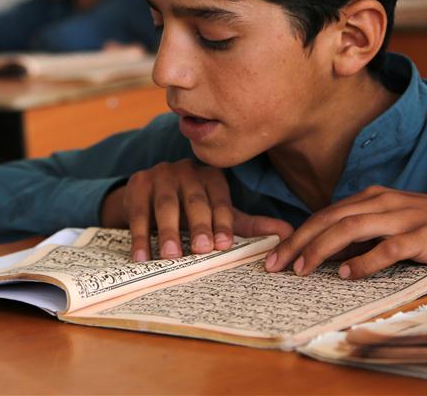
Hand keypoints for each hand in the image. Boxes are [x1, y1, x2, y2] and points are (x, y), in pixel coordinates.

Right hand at [100, 159, 292, 261]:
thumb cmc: (189, 210)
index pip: (220, 199)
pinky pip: (138, 211)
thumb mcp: (218, 215)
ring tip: (172, 256)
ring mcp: (160, 174)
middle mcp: (187, 170)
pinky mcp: (137, 183)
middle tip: (203, 250)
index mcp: (211, 176)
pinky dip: (140, 236)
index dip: (223, 221)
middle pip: (194, 199)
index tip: (224, 245)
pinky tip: (142, 257)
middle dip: (199, 225)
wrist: (146, 196)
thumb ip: (249, 225)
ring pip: (165, 204)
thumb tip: (289, 234)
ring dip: (169, 232)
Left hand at [264, 186, 426, 278]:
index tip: (276, 255)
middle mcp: (383, 202)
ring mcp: (403, 217)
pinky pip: (387, 247)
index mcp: (373, 198)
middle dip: (299, 242)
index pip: (326, 214)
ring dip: (321, 250)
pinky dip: (364, 261)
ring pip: (351, 228)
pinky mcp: (423, 235)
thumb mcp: (393, 226)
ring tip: (302, 270)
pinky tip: (347, 274)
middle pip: (330, 219)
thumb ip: (363, 235)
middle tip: (276, 265)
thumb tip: (327, 255)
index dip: (297, 234)